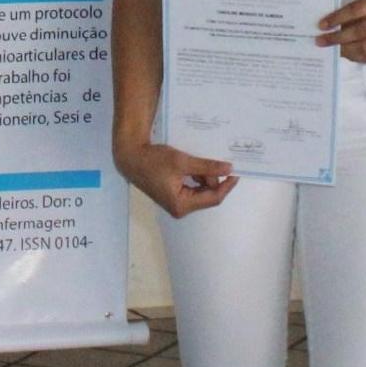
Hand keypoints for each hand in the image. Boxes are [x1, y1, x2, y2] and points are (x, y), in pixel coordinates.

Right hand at [114, 140, 237, 217]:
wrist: (130, 157)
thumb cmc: (153, 160)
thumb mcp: (182, 161)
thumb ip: (207, 167)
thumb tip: (229, 169)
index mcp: (181, 205)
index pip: (213, 198)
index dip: (226, 186)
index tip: (235, 173)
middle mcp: (179, 209)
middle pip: (207, 196)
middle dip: (212, 180)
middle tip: (213, 163)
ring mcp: (176, 204)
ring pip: (200, 192)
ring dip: (203, 178)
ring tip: (198, 163)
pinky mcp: (172, 197)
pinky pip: (192, 190)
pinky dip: (195, 179)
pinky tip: (191, 167)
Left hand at [318, 0, 365, 62]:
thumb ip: (361, 8)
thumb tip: (333, 23)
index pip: (359, 9)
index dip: (339, 18)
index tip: (322, 25)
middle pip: (363, 30)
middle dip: (339, 37)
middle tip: (321, 40)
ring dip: (346, 50)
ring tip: (332, 49)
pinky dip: (358, 56)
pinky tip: (347, 54)